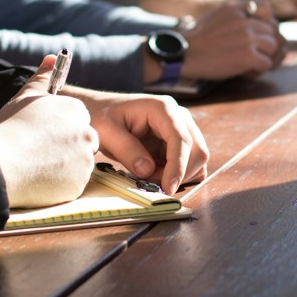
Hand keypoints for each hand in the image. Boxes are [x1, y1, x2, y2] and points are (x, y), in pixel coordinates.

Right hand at [0, 55, 97, 207]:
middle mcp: (87, 133)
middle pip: (82, 142)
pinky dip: (59, 184)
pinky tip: (38, 179)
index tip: (42, 136)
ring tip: (35, 165)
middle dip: (65, 148)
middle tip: (38, 152)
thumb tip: (51, 58)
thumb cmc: (8, 128)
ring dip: (62, 166)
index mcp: (76, 111)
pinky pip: (72, 184)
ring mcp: (85, 161)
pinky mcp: (79, 184)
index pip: (77, 120)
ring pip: (78, 164)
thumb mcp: (25, 97)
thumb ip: (42, 78)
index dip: (59, 129)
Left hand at [68, 91, 208, 194]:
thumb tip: (148, 170)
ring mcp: (181, 128)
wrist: (100, 111)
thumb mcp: (106, 132)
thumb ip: (127, 150)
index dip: (178, 166)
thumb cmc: (101, 116)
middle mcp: (178, 116)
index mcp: (163, 108)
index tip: (168, 188)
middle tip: (151, 184)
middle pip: (197, 150)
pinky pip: (190, 163)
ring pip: (197, 158)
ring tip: (149, 177)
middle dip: (179, 173)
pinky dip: (178, 175)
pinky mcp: (179, 142)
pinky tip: (157, 175)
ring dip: (178, 175)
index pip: (181, 139)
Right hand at [181, 0, 286, 79]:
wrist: (183, 54)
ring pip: (273, 47)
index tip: (256, 32)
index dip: (265, 21)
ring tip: (248, 63)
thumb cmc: (198, 40)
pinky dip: (257, 70)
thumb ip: (237, 15)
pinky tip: (244, 71)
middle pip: (272, 31)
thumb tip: (260, 25)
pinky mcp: (247, 56)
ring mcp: (247, 37)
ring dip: (264, 57)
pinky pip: (266, 64)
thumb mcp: (217, 16)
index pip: (266, 7)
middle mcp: (244, 20)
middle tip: (252, 53)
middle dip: (265, 44)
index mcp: (236, 7)